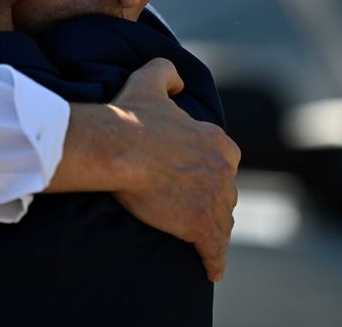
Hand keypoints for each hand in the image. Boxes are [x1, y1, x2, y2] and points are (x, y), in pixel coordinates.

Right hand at [51, 58, 239, 281]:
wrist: (117, 147)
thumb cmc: (130, 117)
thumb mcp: (149, 80)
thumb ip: (167, 72)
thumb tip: (178, 79)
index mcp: (217, 139)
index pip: (223, 162)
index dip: (209, 173)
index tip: (196, 180)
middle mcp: (223, 169)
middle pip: (224, 193)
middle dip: (213, 202)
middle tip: (193, 210)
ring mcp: (215, 199)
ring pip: (221, 221)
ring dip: (214, 231)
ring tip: (202, 242)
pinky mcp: (201, 225)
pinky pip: (214, 250)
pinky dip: (213, 260)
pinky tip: (211, 269)